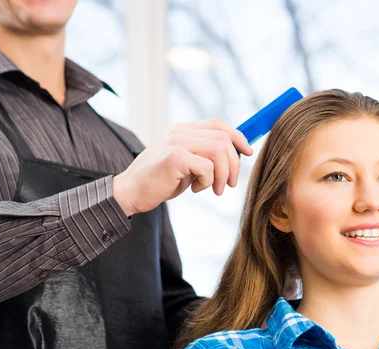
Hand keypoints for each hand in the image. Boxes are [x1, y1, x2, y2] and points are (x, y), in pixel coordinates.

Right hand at [113, 118, 252, 216]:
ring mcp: (176, 142)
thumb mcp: (184, 164)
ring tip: (215, 189)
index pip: (218, 124)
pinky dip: (208, 182)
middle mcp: (179, 131)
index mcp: (182, 129)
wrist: (130, 192)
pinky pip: (207, 167)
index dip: (238, 137)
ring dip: (223, 175)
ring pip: (219, 151)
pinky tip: (195, 189)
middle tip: (230, 184)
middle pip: (223, 138)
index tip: (248, 152)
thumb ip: (203, 156)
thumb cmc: (158, 181)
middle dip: (234, 164)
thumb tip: (235, 156)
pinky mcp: (174, 157)